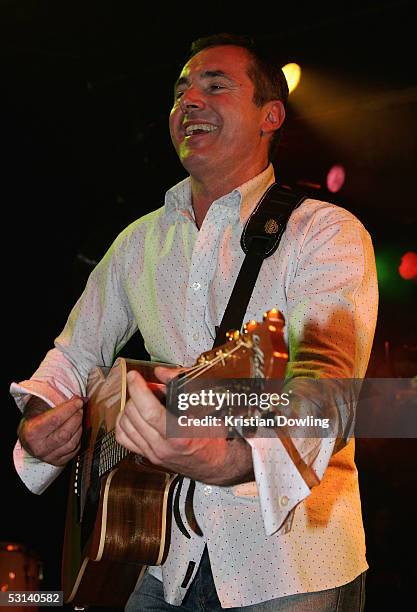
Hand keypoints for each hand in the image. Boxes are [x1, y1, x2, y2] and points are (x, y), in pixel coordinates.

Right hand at [18, 397, 83, 465]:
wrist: (28, 437)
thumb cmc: (34, 420)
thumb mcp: (38, 408)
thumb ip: (56, 402)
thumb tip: (78, 399)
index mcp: (31, 433)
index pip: (55, 420)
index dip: (69, 409)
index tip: (78, 401)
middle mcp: (39, 448)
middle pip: (65, 433)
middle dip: (76, 418)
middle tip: (80, 408)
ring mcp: (48, 457)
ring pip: (71, 443)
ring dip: (79, 427)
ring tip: (78, 417)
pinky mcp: (58, 462)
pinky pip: (74, 450)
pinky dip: (78, 438)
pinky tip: (76, 429)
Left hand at [115, 368, 253, 484]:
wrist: (218, 464)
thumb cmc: (216, 437)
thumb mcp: (206, 409)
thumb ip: (182, 387)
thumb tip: (161, 373)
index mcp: (180, 436)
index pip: (149, 410)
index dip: (138, 389)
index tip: (134, 376)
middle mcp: (163, 447)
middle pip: (133, 415)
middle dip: (136, 395)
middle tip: (145, 386)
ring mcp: (153, 454)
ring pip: (125, 425)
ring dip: (129, 407)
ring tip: (141, 399)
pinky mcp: (148, 456)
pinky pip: (124, 438)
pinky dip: (124, 422)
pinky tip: (133, 414)